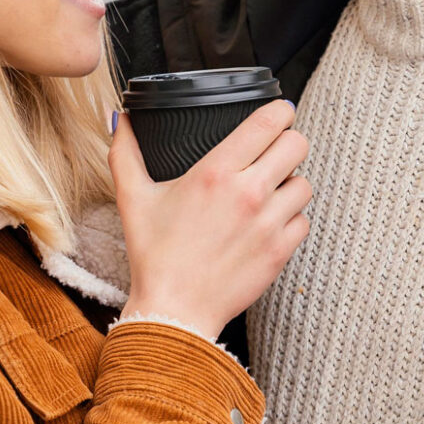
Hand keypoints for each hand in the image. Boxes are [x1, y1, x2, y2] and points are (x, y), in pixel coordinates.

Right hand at [110, 101, 310, 341]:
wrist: (175, 312)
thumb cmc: (154, 256)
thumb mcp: (132, 199)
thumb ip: (125, 153)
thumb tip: (119, 118)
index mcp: (216, 172)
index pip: (268, 122)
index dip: (279, 111)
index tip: (277, 114)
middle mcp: (248, 193)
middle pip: (298, 144)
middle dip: (288, 142)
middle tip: (275, 151)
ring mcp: (268, 224)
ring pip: (304, 183)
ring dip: (291, 183)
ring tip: (271, 191)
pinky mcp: (280, 252)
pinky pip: (303, 221)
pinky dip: (291, 219)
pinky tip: (270, 223)